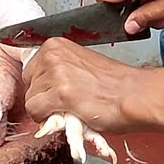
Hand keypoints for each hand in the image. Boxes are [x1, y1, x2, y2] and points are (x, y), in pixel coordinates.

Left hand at [22, 38, 142, 132]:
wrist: (135, 95)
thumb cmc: (115, 83)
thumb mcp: (81, 64)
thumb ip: (59, 68)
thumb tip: (42, 84)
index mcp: (57, 44)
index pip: (29, 68)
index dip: (43, 85)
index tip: (56, 92)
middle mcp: (53, 54)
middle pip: (28, 83)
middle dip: (43, 96)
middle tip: (66, 103)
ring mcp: (56, 72)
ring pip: (30, 99)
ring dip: (47, 109)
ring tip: (71, 108)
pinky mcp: (60, 93)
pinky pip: (35, 111)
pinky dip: (48, 119)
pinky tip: (68, 114)